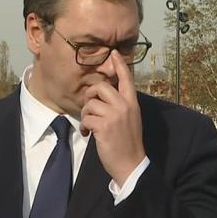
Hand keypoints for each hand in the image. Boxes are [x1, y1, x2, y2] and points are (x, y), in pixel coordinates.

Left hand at [80, 51, 145, 185]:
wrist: (131, 164)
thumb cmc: (128, 143)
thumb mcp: (130, 119)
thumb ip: (120, 106)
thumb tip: (103, 97)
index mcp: (132, 103)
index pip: (126, 79)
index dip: (119, 65)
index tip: (114, 53)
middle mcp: (124, 106)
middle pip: (101, 86)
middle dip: (90, 96)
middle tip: (89, 108)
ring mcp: (114, 115)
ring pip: (90, 103)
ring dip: (85, 115)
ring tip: (89, 126)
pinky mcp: (104, 126)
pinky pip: (86, 118)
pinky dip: (84, 126)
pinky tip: (88, 134)